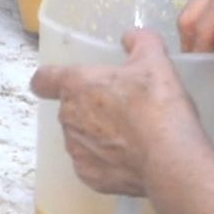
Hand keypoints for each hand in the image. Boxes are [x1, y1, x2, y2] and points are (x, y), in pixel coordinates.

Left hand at [29, 29, 211, 196]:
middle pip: (70, 109)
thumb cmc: (157, 105)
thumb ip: (140, 42)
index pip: (42, 79)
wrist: (172, 160)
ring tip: (133, 137)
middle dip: (91, 109)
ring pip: (81, 138)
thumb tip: (132, 37)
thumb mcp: (155, 62)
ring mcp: (76, 149)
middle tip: (124, 110)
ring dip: (98, 136)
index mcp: (75, 85)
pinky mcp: (88, 176)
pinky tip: (133, 159)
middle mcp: (67, 117)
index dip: (49, 80)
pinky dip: (108, 162)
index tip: (60, 84)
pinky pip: (93, 165)